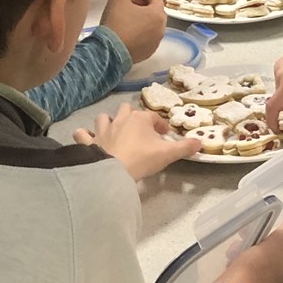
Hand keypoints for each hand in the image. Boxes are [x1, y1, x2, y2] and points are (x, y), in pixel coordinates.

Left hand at [74, 104, 197, 179]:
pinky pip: (83, 134)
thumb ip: (185, 147)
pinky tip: (87, 139)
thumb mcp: (168, 154)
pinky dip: (85, 135)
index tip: (164, 133)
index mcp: (140, 119)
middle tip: (139, 130)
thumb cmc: (141, 159)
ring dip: (109, 122)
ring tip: (114, 131)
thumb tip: (200, 143)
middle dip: (132, 116)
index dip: (159, 124)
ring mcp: (103, 130)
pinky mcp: (90, 142)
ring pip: (104, 117)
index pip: (152, 116)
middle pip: (126, 110)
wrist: (113, 172)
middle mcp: (120, 119)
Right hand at [98, 0, 167, 62]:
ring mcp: (156, 42)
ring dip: (142, 19)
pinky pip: (147, 38)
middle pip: (155, 12)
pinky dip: (140, 33)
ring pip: (152, 25)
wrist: (109, 52)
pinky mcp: (148, 53)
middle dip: (143, 6)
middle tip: (128, 6)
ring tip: (126, 19)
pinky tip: (126, 33)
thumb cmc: (116, 22)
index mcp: (157, 15)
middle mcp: (161, 29)